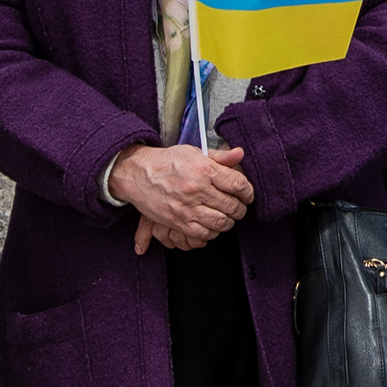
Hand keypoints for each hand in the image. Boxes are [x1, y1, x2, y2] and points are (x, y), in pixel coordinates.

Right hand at [115, 142, 252, 253]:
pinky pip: (203, 234)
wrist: (138, 173)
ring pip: (220, 223)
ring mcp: (187, 208)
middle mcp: (197, 189)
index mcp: (204, 169)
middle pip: (231, 206)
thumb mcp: (195, 152)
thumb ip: (219, 156)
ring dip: (228, 222)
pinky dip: (212, 232)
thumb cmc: (167, 162)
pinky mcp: (178, 222)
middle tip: (239, 208)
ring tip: (227, 216)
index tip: (247, 194)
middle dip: (240, 209)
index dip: (248, 192)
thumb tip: (239, 154)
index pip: (238, 184)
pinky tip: (212, 225)